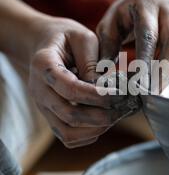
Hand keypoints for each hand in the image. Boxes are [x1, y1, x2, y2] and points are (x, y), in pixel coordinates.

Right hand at [28, 16, 131, 147]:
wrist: (45, 43)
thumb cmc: (67, 38)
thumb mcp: (83, 37)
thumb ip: (91, 62)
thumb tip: (103, 90)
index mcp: (44, 65)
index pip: (71, 89)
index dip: (98, 96)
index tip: (121, 94)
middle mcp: (39, 90)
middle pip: (69, 115)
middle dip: (102, 116)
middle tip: (124, 107)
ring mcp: (43, 106)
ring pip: (67, 133)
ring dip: (96, 129)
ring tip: (116, 115)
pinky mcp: (50, 117)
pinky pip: (67, 137)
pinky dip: (88, 135)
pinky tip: (104, 121)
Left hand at [96, 0, 168, 90]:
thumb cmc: (127, 14)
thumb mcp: (112, 22)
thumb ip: (107, 44)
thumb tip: (102, 73)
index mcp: (146, 4)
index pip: (148, 34)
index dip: (145, 60)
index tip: (137, 82)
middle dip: (163, 71)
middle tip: (151, 93)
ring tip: (156, 94)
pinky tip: (161, 86)